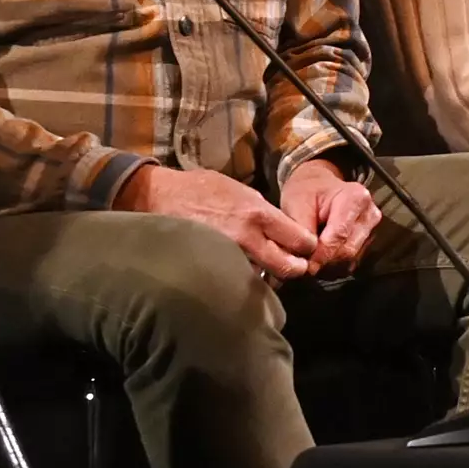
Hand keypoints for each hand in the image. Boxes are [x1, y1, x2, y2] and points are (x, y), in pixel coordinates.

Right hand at [118, 164, 317, 280]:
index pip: (299, 239)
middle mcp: (247, 236)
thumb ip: (262, 211)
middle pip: (286, 267)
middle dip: (295, 269)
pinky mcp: (212, 265)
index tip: (307, 249)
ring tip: (269, 271)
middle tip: (296, 268)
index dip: (307, 247)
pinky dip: (243, 278)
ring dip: (268, 276)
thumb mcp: (240, 190)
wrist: (161, 196)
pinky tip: (242, 273)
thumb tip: (281, 227)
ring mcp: (228, 254)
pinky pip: (237, 277)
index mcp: (258, 213)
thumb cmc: (201, 189)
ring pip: (262, 276)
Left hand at [280, 157, 381, 275]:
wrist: (317, 186)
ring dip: (329, 265)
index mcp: (355, 198)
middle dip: (324, 261)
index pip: (340, 235)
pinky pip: (352, 262)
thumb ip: (302, 230)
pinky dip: (334, 265)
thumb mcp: (297, 202)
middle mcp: (369, 213)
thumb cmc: (307, 191)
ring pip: (351, 259)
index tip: (307, 264)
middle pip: (348, 250)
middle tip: (304, 263)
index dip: (322, 254)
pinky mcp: (367, 241)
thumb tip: (306, 257)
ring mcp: (371, 228)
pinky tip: (321, 257)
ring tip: (311, 258)